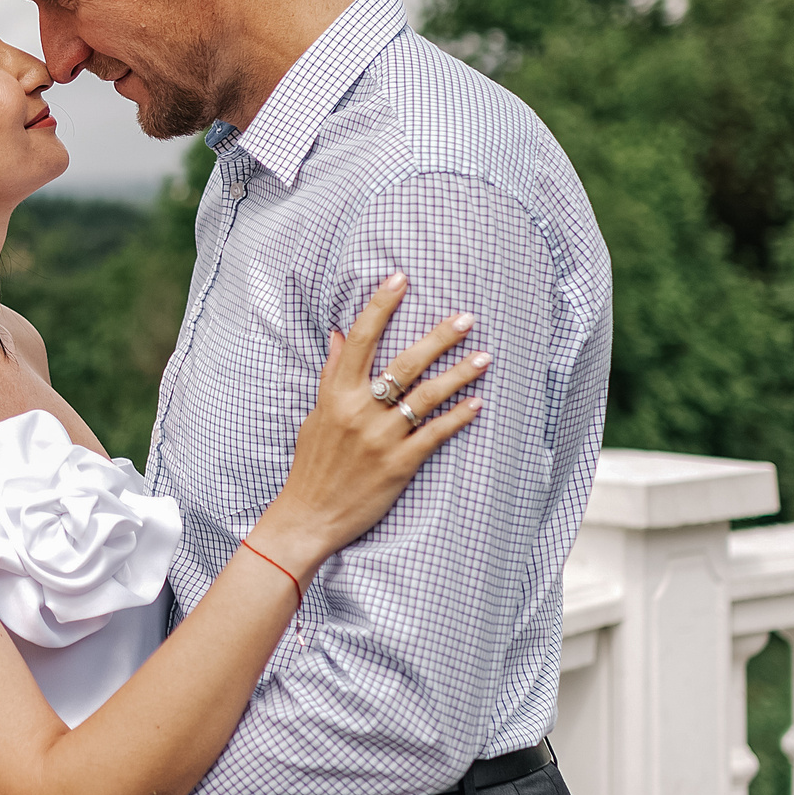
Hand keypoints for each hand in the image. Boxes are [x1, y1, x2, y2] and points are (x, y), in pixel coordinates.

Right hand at [251, 272, 485, 581]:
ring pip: (427, 397)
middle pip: (404, 364)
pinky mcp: (399, 465)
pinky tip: (477, 404)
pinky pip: (435, 434)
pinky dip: (457, 418)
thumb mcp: (316, 414)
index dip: (380, 306)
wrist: (309, 515)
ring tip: (484, 357)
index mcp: (336, 394)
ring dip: (459, 375)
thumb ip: (331, 374)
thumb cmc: (312, 464)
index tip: (399, 279)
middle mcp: (359, 411)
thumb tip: (338, 335)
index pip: (360, 339)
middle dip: (438, 338)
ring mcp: (381, 438)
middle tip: (465, 318)